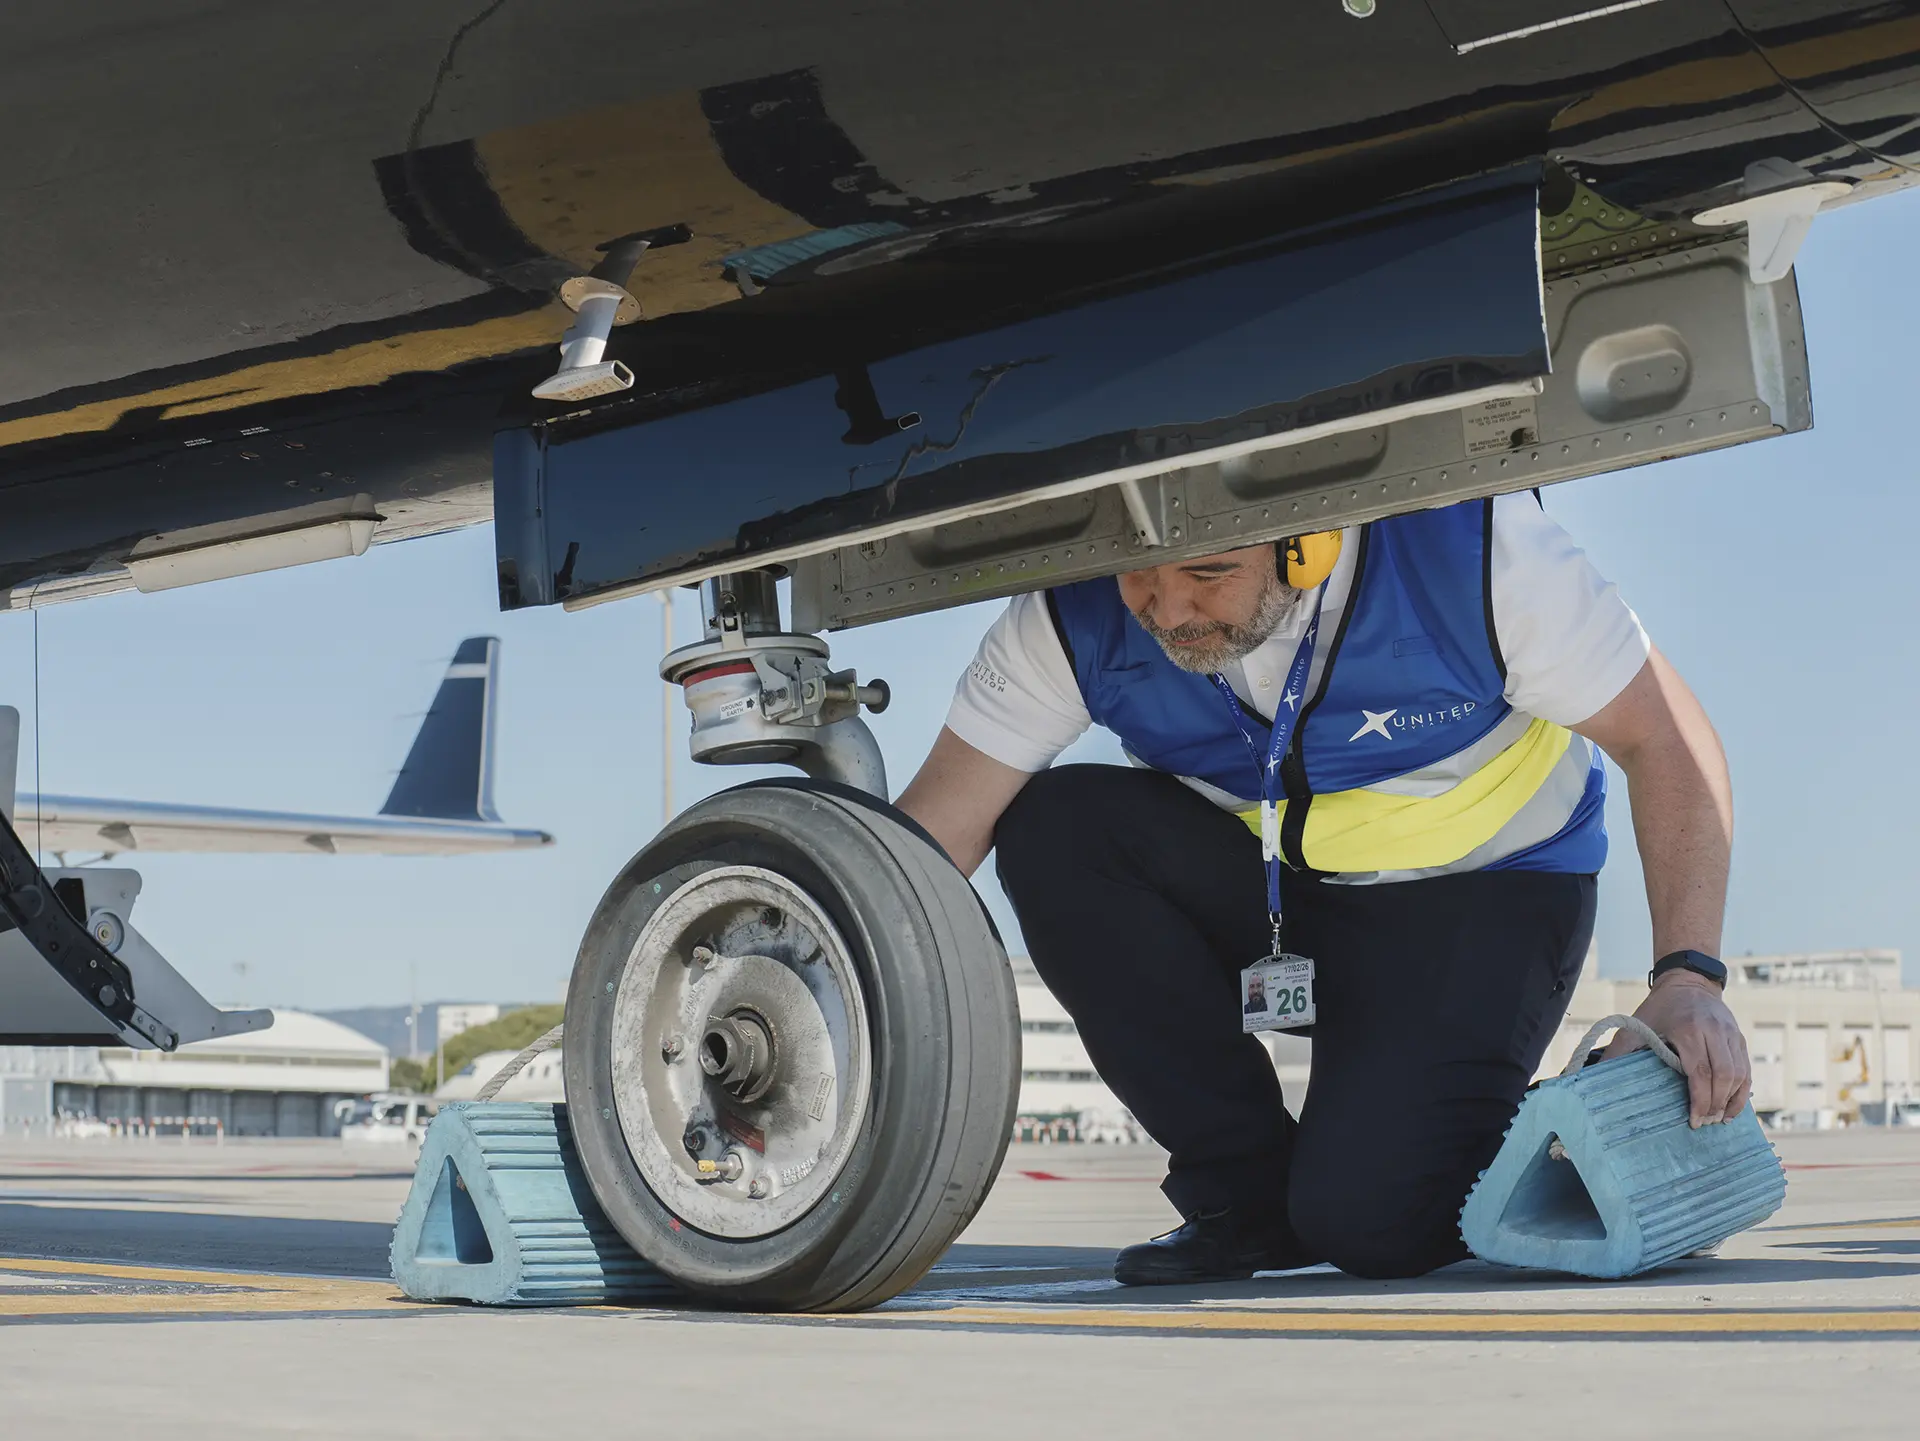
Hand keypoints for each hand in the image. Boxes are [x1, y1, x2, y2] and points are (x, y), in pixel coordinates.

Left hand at [1604, 972, 1750, 1126]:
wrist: (1688, 982)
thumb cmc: (1659, 1008)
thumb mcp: (1636, 1025)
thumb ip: (1619, 1051)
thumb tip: (1597, 1076)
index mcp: (1690, 1029)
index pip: (1700, 1071)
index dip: (1700, 1100)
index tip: (1694, 1121)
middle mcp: (1715, 1031)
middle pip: (1723, 1075)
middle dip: (1716, 1104)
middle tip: (1706, 1123)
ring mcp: (1731, 1034)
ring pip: (1739, 1073)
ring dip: (1732, 1100)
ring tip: (1720, 1119)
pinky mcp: (1740, 1038)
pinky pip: (1746, 1068)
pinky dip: (1742, 1089)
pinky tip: (1734, 1105)